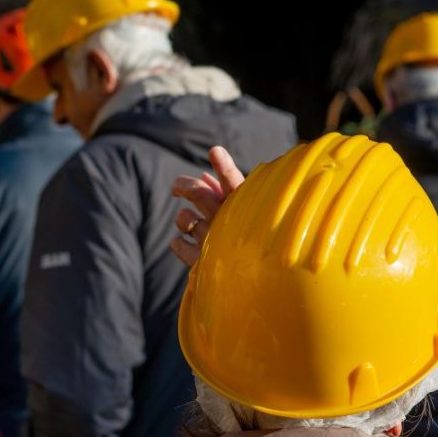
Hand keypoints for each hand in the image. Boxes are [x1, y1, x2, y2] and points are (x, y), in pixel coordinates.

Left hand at [170, 146, 243, 266]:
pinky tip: (181, 243)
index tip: (214, 150)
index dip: (224, 166)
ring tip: (187, 221)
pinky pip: (178, 246)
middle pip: (198, 194)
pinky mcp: (202, 264)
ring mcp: (214, 244)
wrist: (261, 286)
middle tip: (176, 187)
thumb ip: (222, 193)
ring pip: (184, 218)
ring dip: (182, 218)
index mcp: (244, 209)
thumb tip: (202, 176)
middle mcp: (228, 224)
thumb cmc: (252, 240)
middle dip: (184, 186)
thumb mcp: (243, 213)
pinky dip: (177, 243)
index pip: (234, 183)